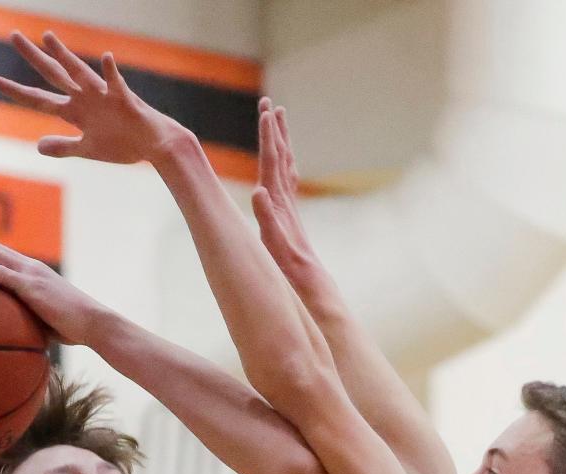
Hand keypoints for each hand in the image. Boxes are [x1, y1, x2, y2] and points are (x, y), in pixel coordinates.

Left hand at [0, 31, 183, 164]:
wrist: (155, 144)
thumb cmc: (124, 144)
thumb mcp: (89, 149)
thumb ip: (64, 146)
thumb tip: (37, 146)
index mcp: (75, 111)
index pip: (39, 99)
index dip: (17, 91)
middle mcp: (84, 98)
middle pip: (54, 75)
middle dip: (33, 58)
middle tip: (13, 35)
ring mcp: (103, 96)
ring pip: (80, 73)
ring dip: (65, 56)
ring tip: (48, 38)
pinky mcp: (124, 100)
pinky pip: (116, 83)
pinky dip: (110, 72)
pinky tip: (106, 58)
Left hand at [0, 234, 101, 344]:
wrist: (93, 323)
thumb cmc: (73, 327)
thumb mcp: (46, 319)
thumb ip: (29, 319)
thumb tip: (14, 334)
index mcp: (34, 273)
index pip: (3, 256)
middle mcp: (30, 267)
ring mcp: (30, 274)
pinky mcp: (31, 286)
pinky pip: (0, 274)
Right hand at [251, 100, 328, 303]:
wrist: (306, 278)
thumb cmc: (286, 264)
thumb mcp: (272, 241)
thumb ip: (266, 217)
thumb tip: (259, 192)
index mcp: (277, 200)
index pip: (271, 160)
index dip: (267, 136)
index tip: (265, 111)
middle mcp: (284, 197)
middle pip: (279, 155)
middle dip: (273, 129)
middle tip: (269, 103)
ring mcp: (288, 203)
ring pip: (284, 163)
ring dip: (281, 140)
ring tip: (278, 119)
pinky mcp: (288, 212)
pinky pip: (286, 179)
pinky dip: (284, 162)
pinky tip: (285, 160)